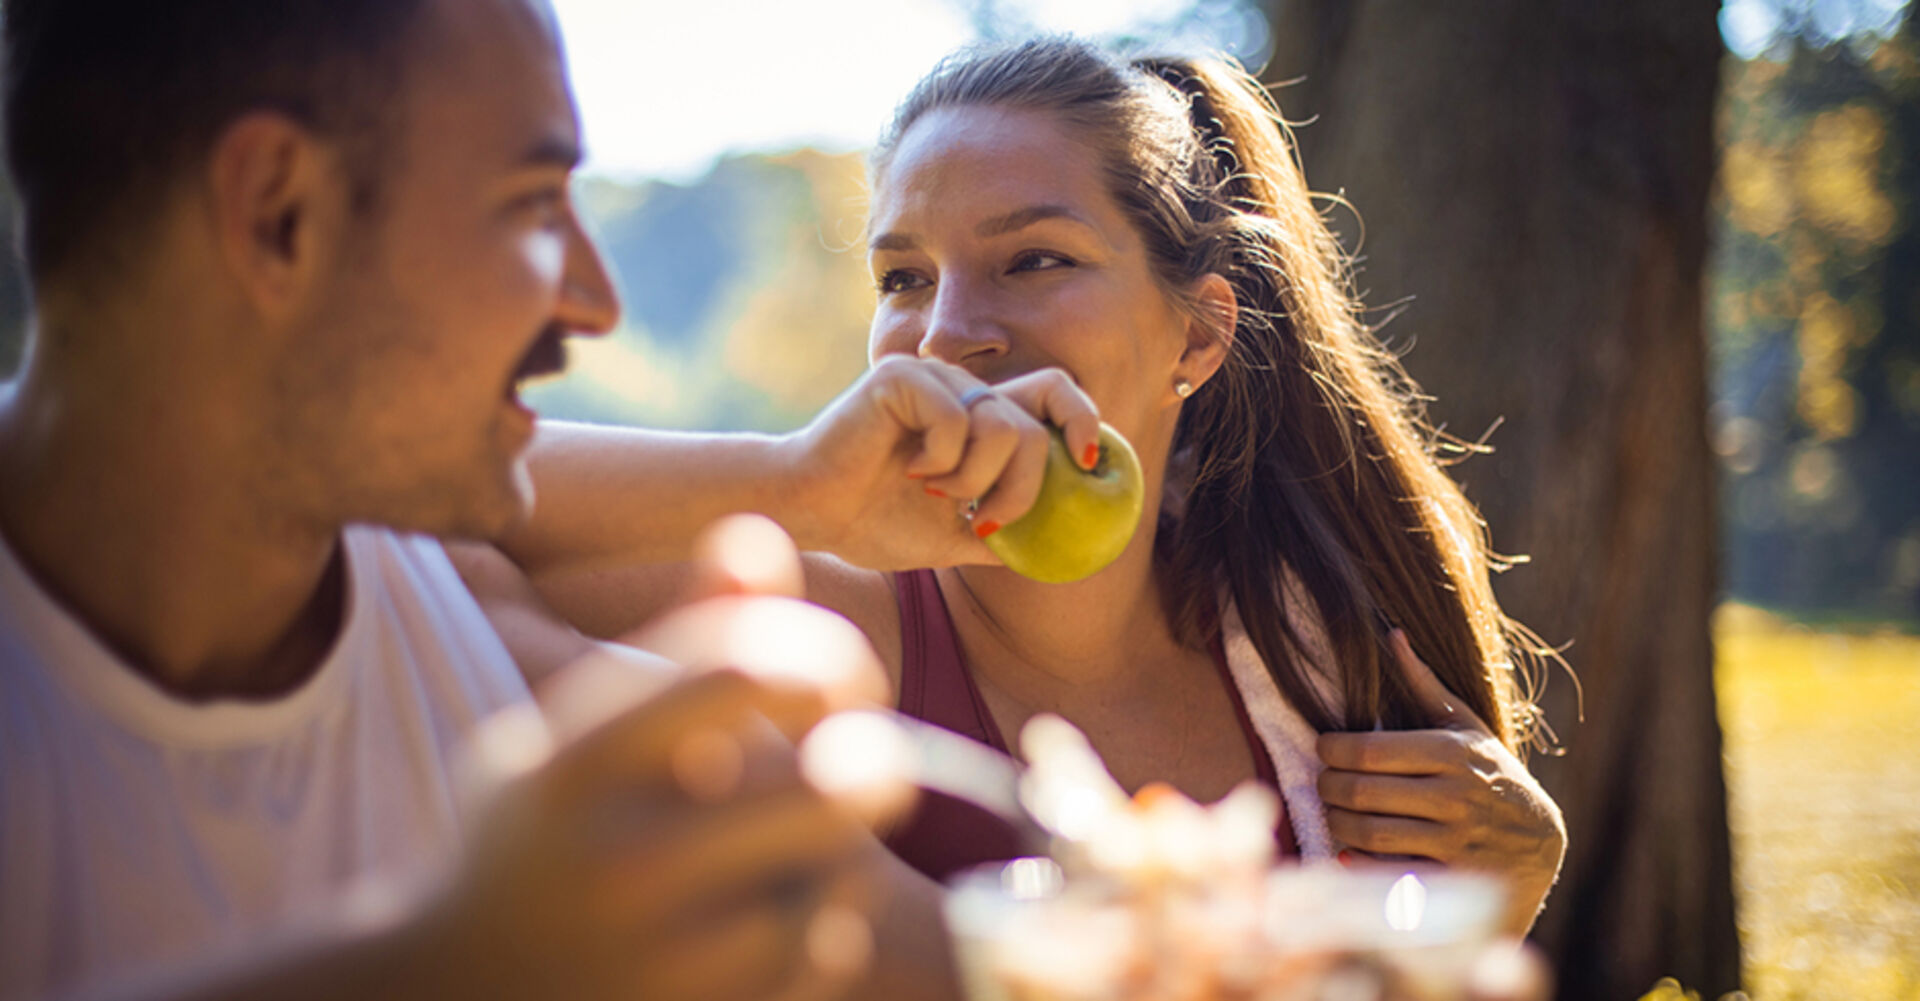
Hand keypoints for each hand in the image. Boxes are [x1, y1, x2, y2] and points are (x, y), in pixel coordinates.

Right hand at [423, 517, 893, 1000]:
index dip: (823, 654)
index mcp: (574, 765)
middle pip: (820, 783)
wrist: (452, 996)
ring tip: (814, 846)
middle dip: (869, 756)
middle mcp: (615, 861)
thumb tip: (758, 532)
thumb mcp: (574, 735)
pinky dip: (824, 928)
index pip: (738, 669)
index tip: (844, 678)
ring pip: (832, 877)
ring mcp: (657, 960)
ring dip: (841, 851)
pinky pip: (821, 956)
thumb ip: (676, 641)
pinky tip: (783, 917)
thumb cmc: (538, 836)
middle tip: (872, 758)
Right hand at [779, 356, 1101, 570]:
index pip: (1051, 396)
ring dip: (977, 480)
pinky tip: (907, 472)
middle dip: (1025, 483)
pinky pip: (956, 420)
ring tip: (935, 495)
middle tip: (990, 519)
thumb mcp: (951, 539)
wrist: (812, 514)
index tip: (1088, 463)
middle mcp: (961, 389)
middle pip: (1036, 418)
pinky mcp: (903, 378)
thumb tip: (1053, 554)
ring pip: (1001, 424)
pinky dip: (942, 461)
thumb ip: (999, 536)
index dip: (1082, 420)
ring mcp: (934, 379)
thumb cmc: (871, 522)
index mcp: (978, 418)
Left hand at [1316, 631, 1566, 936]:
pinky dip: (1360, 861)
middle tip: (1322, 782)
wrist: (1541, 844)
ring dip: (1337, 822)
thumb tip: (1393, 636)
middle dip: (1328, 787)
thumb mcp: (1467, 728)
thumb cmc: (1494, 776)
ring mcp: (1455, 841)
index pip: (1371, 750)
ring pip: (1369, 832)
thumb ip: (1425, 686)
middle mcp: (1455, 796)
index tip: (1324, 748)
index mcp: (1453, 753)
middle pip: (1362, 792)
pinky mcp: (1451, 878)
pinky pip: (1387, 871)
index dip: (1334, 750)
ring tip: (1333, 811)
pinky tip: (1351, 848)